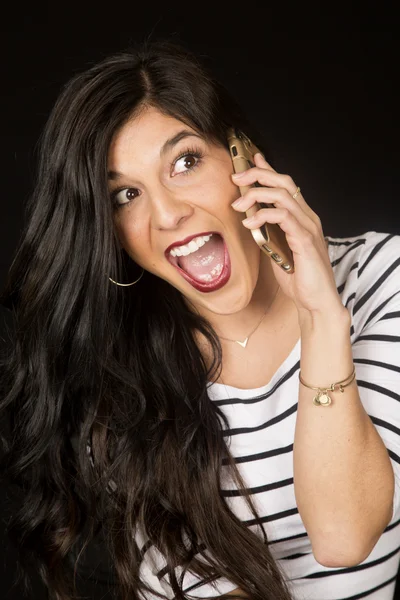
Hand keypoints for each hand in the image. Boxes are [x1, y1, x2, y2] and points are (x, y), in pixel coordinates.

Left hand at [231, 153, 345, 318]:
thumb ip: (268, 232)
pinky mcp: (305, 240)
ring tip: (238, 204)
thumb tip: (251, 219)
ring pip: (283, 196)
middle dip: (258, 175)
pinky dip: (264, 216)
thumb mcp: (277, 250)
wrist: (315, 302)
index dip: (268, 170)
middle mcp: (308, 218)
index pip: (286, 185)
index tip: (250, 160)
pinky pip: (284, 218)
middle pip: (284, 183)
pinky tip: (250, 223)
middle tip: (237, 178)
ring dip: (256, 195)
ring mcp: (309, 227)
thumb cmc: (298, 278)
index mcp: (302, 218)